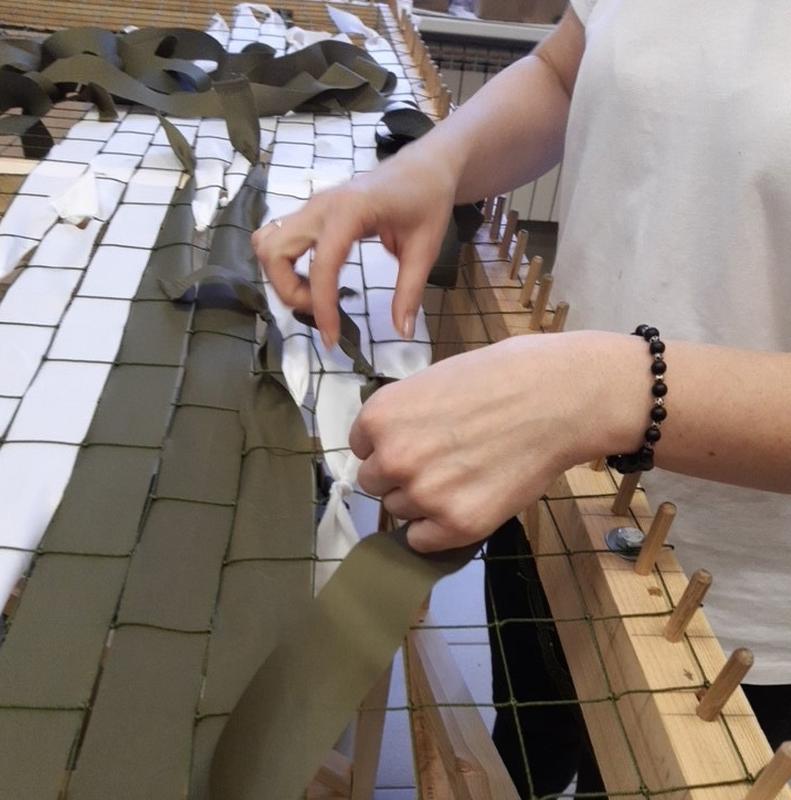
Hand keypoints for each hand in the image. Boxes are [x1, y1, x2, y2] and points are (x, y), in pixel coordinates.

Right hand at [252, 147, 456, 346]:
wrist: (425, 165)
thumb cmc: (427, 200)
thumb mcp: (425, 249)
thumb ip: (410, 291)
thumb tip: (402, 331)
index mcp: (349, 211)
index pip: (321, 266)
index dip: (322, 308)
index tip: (332, 339)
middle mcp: (320, 206)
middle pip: (273, 251)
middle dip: (289, 290)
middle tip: (321, 309)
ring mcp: (312, 207)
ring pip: (267, 243)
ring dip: (281, 277)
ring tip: (314, 295)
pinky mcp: (311, 212)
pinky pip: (279, 239)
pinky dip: (285, 265)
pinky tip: (313, 280)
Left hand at [349, 332, 646, 551]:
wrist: (557, 396)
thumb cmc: (501, 375)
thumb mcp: (432, 383)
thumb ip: (403, 418)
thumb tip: (391, 444)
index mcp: (379, 417)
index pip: (362, 448)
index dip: (391, 446)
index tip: (419, 441)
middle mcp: (391, 458)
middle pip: (375, 483)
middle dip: (402, 474)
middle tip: (444, 461)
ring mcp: (423, 495)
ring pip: (401, 510)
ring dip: (423, 501)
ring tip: (466, 477)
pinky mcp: (457, 525)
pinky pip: (423, 542)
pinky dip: (439, 530)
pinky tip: (467, 504)